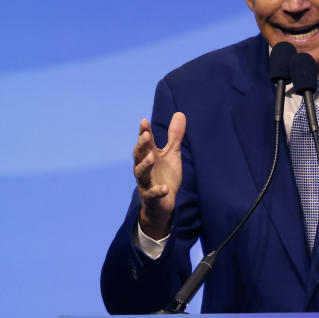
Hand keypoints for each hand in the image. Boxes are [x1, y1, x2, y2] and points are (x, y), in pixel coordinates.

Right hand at [133, 112, 185, 238]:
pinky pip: (152, 194)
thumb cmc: (165, 176)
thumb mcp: (172, 155)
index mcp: (149, 156)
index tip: (144, 121)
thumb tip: (180, 113)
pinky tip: (164, 188)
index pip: (145, 143)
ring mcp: (146, 183)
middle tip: (146, 135)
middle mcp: (144, 169)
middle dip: (141, 145)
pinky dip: (158, 191)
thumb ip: (174, 137)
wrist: (162, 204)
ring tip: (152, 157)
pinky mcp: (151, 198)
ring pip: (141, 174)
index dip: (143, 132)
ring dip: (145, 165)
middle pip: (138, 156)